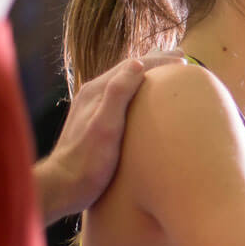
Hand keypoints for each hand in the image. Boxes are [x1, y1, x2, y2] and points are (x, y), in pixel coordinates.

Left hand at [35, 51, 184, 222]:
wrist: (62, 187)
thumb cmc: (86, 162)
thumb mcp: (105, 127)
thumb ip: (118, 94)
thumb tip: (138, 63)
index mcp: (96, 91)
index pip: (132, 65)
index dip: (159, 61)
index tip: (183, 61)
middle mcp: (93, 94)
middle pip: (127, 70)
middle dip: (155, 62)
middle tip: (180, 58)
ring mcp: (92, 107)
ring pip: (124, 82)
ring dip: (147, 75)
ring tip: (167, 73)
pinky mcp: (94, 121)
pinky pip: (120, 96)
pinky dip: (139, 91)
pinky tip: (146, 100)